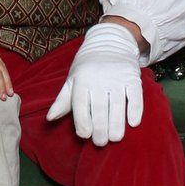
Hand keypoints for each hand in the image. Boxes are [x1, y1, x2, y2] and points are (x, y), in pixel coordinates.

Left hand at [45, 22, 142, 145]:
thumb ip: (63, 100)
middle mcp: (98, 78)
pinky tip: (133, 123)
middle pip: (99, 108)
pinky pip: (134, 96)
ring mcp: (117, 77)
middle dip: (99, 129)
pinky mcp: (132, 77)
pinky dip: (135, 110)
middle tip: (100, 143)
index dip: (82, 122)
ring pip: (117, 105)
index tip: (84, 136)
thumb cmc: (87, 67)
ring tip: (114, 138)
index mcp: (81, 79)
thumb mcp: (72, 80)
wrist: (109, 43)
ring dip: (116, 125)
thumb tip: (50, 118)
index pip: (80, 104)